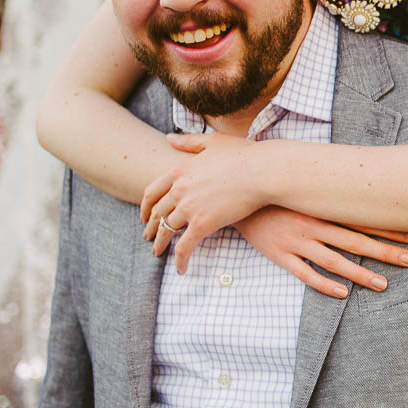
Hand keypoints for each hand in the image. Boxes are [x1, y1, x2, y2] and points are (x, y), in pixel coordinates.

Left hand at [141, 133, 271, 271]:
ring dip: (160, 243)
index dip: (145, 207)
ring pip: (167, 230)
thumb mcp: (213, 141)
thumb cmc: (244, 154)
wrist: (263, 171)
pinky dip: (180, 259)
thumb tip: (168, 138)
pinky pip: (185, 247)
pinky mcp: (203, 224)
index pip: (152, 192)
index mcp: (179, 171)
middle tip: (148, 236)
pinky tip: (181, 269)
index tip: (145, 216)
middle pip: (157, 213)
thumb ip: (188, 141)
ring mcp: (190, 208)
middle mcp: (180, 190)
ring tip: (157, 252)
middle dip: (150, 226)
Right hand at [235, 207, 407, 298]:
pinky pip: (305, 273)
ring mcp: (297, 241)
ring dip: (361, 273)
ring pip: (335, 261)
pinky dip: (324, 284)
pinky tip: (344, 293)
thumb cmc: (279, 192)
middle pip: (356, 241)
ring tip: (384, 284)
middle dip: (385, 250)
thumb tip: (363, 191)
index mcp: (322, 206)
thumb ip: (332, 193)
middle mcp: (313, 224)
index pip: (363, 219)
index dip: (390, 228)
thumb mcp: (307, 188)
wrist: (238, 196)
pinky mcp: (280, 255)